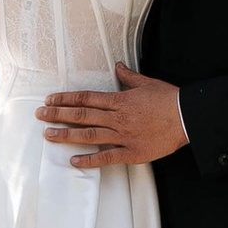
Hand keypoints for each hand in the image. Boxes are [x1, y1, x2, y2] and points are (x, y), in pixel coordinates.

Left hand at [38, 64, 189, 167]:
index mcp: (120, 100)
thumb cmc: (169, 100)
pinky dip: (89, 159)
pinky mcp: (132, 153)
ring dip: (67, 134)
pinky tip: (74, 160)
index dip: (66, 99)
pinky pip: (107, 157)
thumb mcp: (147, 83)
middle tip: (40, 114)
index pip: (86, 98)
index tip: (50, 99)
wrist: (187, 118)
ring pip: (89, 135)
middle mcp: (118, 118)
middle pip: (82, 115)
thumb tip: (117, 67)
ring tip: (48, 134)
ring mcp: (123, 136)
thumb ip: (128, 77)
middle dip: (58, 114)